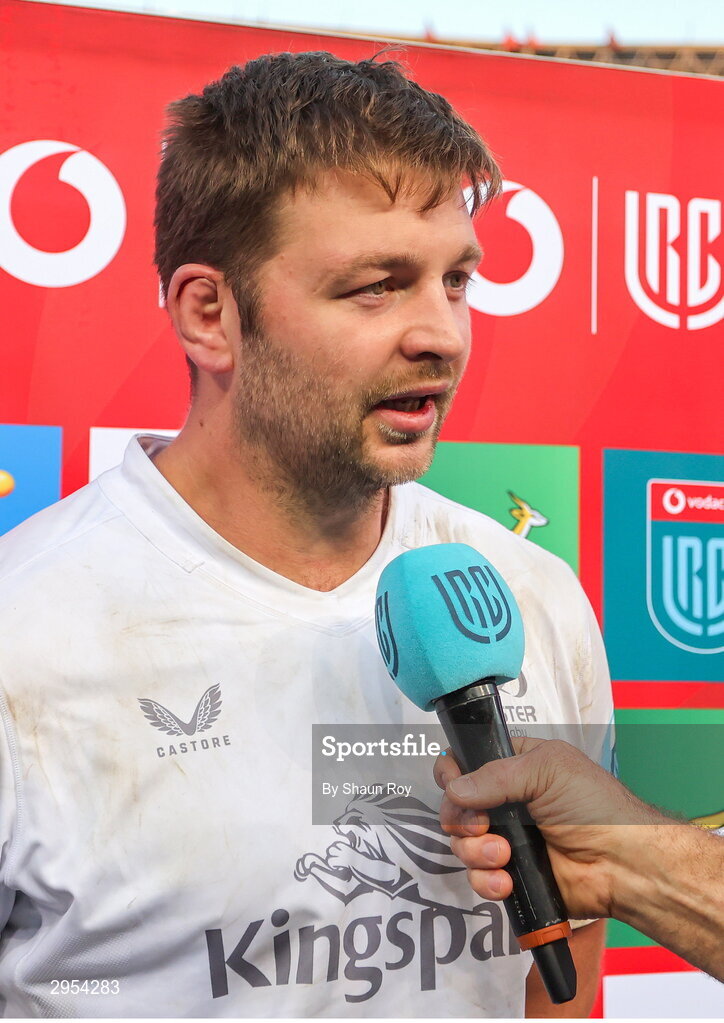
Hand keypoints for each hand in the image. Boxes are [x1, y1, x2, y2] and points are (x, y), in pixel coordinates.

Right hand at [435, 737, 662, 919]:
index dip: (453, 773)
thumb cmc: (596, 807)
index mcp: (515, 767)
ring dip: (476, 851)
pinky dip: (486, 880)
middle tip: (482, 825)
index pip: (466, 763)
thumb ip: (495, 775)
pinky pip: (478, 878)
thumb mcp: (547, 771)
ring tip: (503, 855)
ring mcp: (507, 839)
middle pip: (456, 806)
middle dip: (461, 818)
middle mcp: (506, 802)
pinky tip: (506, 880)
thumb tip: (454, 788)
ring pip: (462, 844)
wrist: (624, 864)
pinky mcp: (511, 875)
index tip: (455, 785)